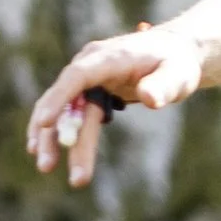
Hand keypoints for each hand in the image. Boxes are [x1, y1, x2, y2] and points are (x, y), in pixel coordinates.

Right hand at [25, 24, 204, 186]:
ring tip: (45, 167)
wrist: (173, 53)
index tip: (45, 123)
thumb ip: (164, 86)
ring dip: (51, 137)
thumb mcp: (178, 75)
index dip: (59, 98)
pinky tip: (42, 149)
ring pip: (63, 108)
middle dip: (54, 133)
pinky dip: (56, 130)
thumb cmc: (176, 64)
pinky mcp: (88, 89)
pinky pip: (68, 111)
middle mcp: (91, 63)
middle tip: (46, 166)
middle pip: (66, 99)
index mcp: (110, 57)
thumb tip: (148, 98)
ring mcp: (86, 76)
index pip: (78, 76)